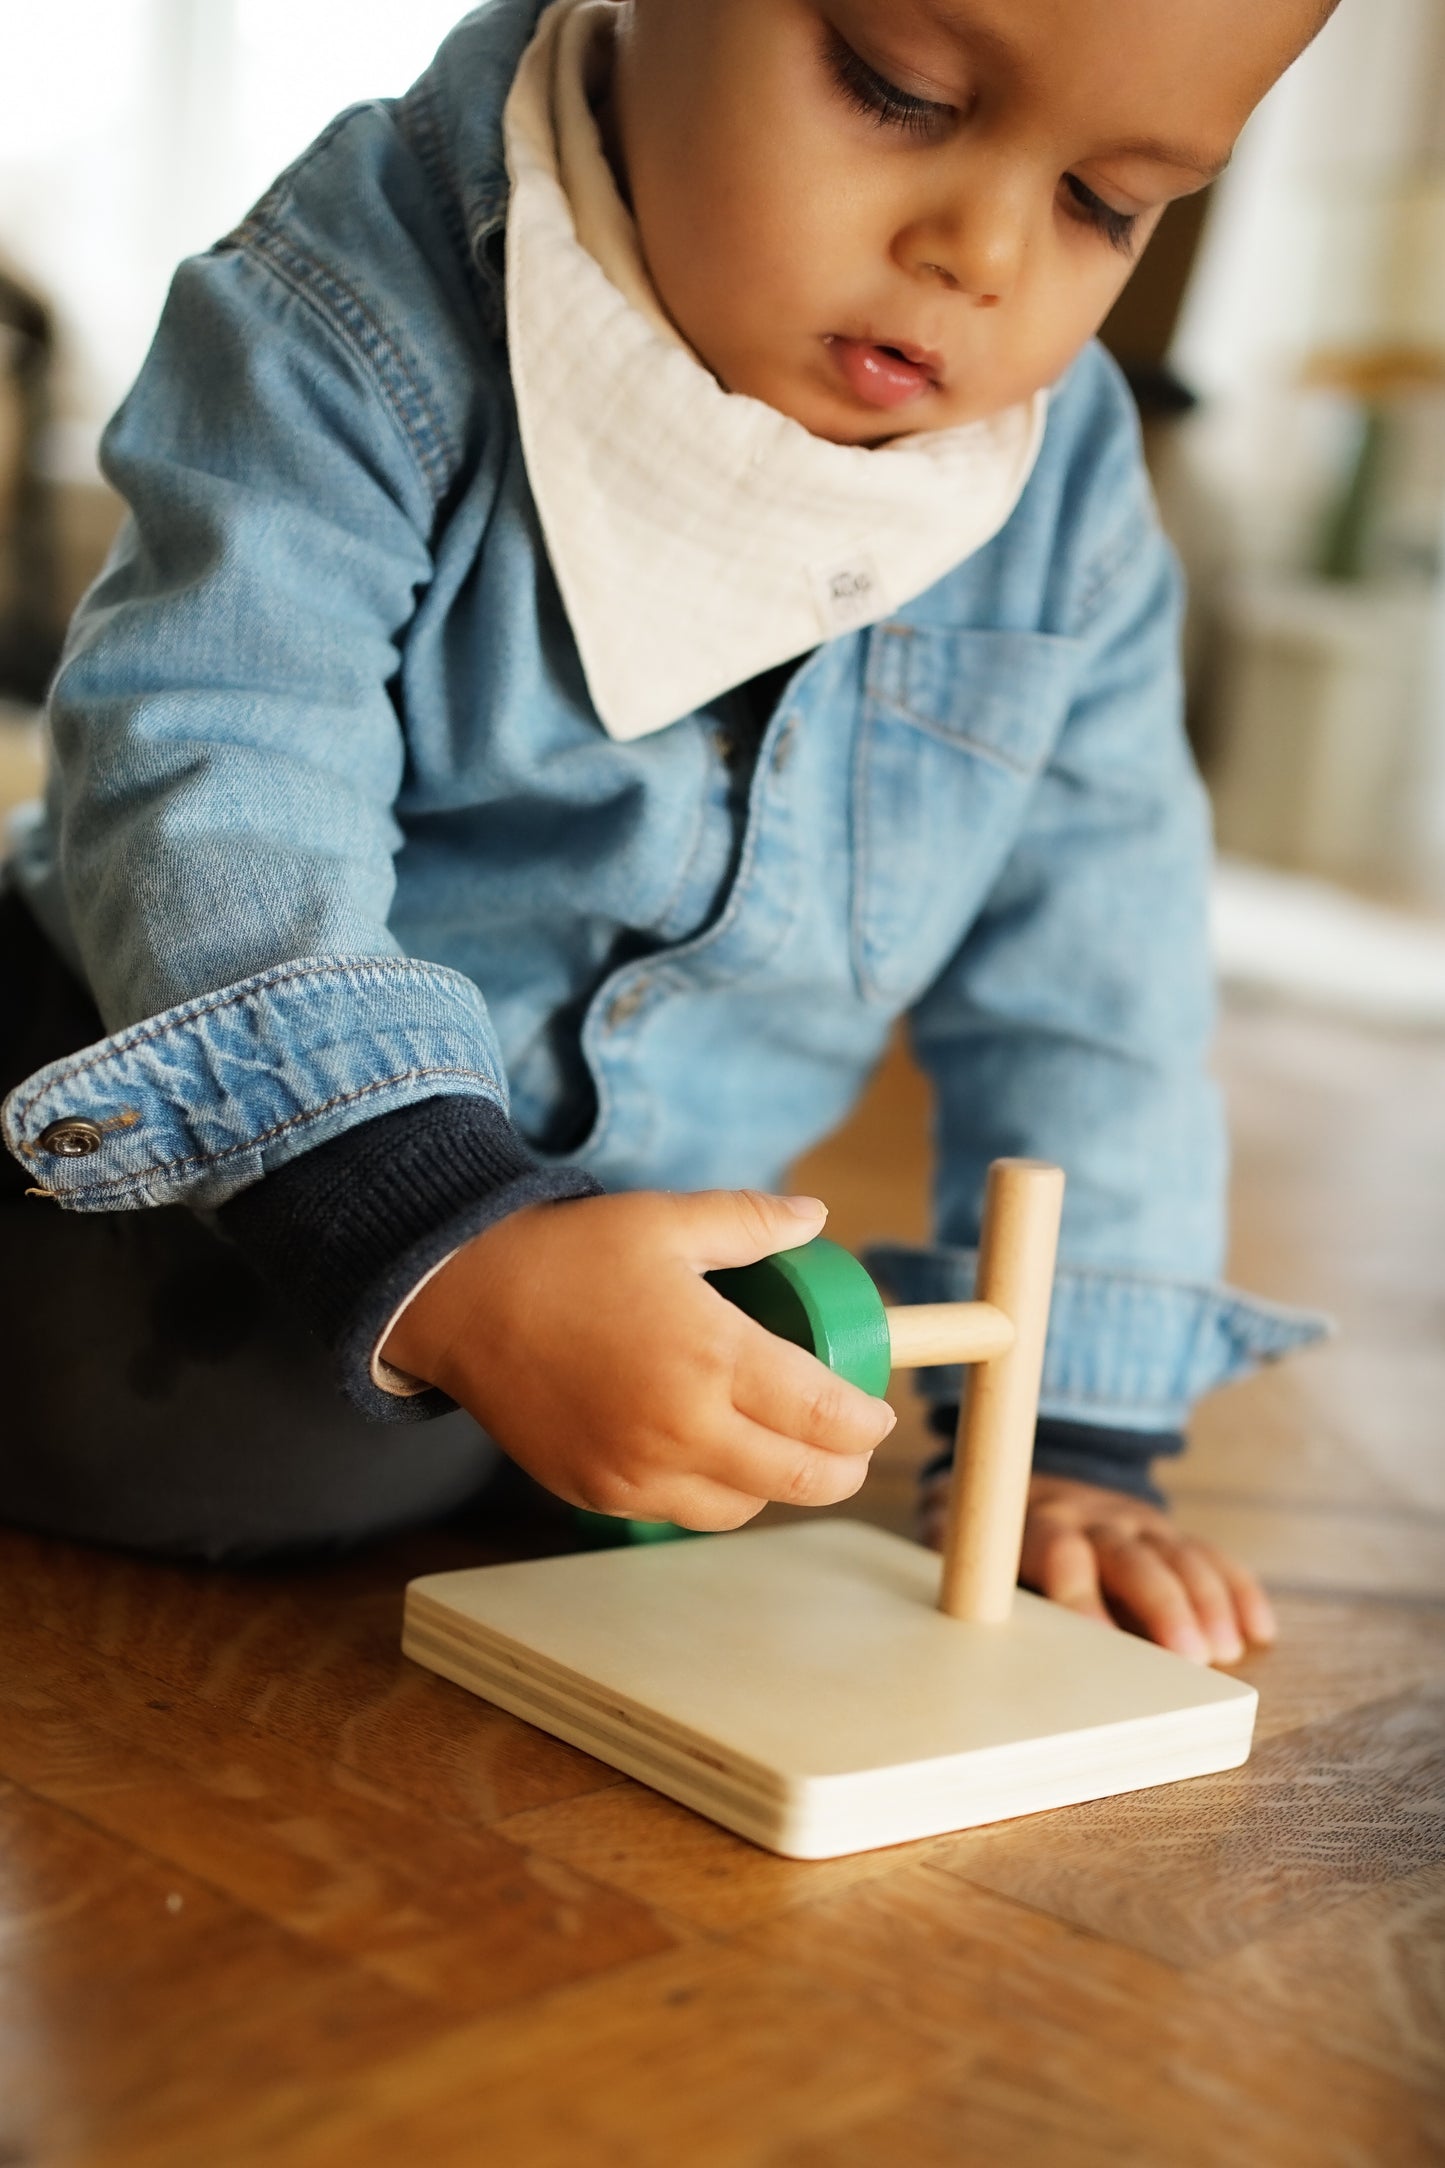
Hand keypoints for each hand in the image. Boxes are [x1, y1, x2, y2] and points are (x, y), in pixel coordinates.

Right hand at [382, 1189, 895, 1529]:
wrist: (463, 1300)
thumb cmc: (569, 1254)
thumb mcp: (667, 1220)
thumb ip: (751, 1222)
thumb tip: (815, 1218)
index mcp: (711, 1356)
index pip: (823, 1413)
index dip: (865, 1420)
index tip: (876, 1412)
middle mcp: (681, 1426)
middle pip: (799, 1477)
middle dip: (842, 1467)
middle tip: (852, 1446)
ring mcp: (638, 1470)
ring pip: (743, 1506)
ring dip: (777, 1484)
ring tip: (785, 1449)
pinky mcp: (599, 1493)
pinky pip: (682, 1513)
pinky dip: (714, 1493)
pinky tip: (716, 1456)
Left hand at [920, 1470, 1275, 1664]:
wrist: (1020, 1475)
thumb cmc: (985, 1535)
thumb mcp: (958, 1541)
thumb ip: (967, 1575)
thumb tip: (959, 1630)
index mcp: (1034, 1522)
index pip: (1060, 1554)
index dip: (1080, 1598)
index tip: (1099, 1644)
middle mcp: (1090, 1516)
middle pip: (1131, 1556)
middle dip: (1163, 1605)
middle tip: (1192, 1658)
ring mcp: (1135, 1520)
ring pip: (1178, 1555)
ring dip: (1207, 1602)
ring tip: (1228, 1651)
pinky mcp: (1166, 1530)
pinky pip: (1210, 1554)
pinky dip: (1238, 1589)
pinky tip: (1260, 1629)